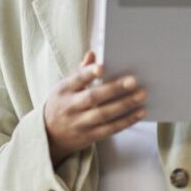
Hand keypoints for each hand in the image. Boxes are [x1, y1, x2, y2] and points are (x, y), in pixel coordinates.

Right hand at [43, 50, 146, 165]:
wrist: (49, 136)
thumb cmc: (62, 102)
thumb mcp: (64, 86)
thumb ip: (80, 70)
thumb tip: (93, 54)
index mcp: (64, 90)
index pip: (76, 80)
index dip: (88, 73)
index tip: (102, 67)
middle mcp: (70, 107)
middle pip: (93, 98)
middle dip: (114, 89)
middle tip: (133, 81)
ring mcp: (79, 124)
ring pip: (103, 115)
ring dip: (124, 105)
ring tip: (141, 95)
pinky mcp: (89, 137)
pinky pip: (110, 129)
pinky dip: (126, 121)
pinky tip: (140, 112)